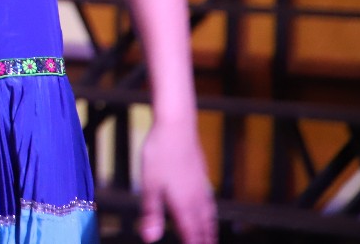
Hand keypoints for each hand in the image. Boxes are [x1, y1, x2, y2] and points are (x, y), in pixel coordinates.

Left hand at [139, 118, 216, 243]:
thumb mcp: (149, 185)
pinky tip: (208, 209)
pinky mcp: (202, 176)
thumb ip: (151, 213)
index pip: (192, 235)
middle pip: (204, 228)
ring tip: (211, 238)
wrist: (177, 126)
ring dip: (210, 230)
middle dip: (205, 241)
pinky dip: (210, 214)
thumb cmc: (159, 154)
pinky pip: (210, 203)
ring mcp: (202, 187)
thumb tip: (149, 238)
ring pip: (209, 216)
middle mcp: (197, 199)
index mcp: (184, 205)